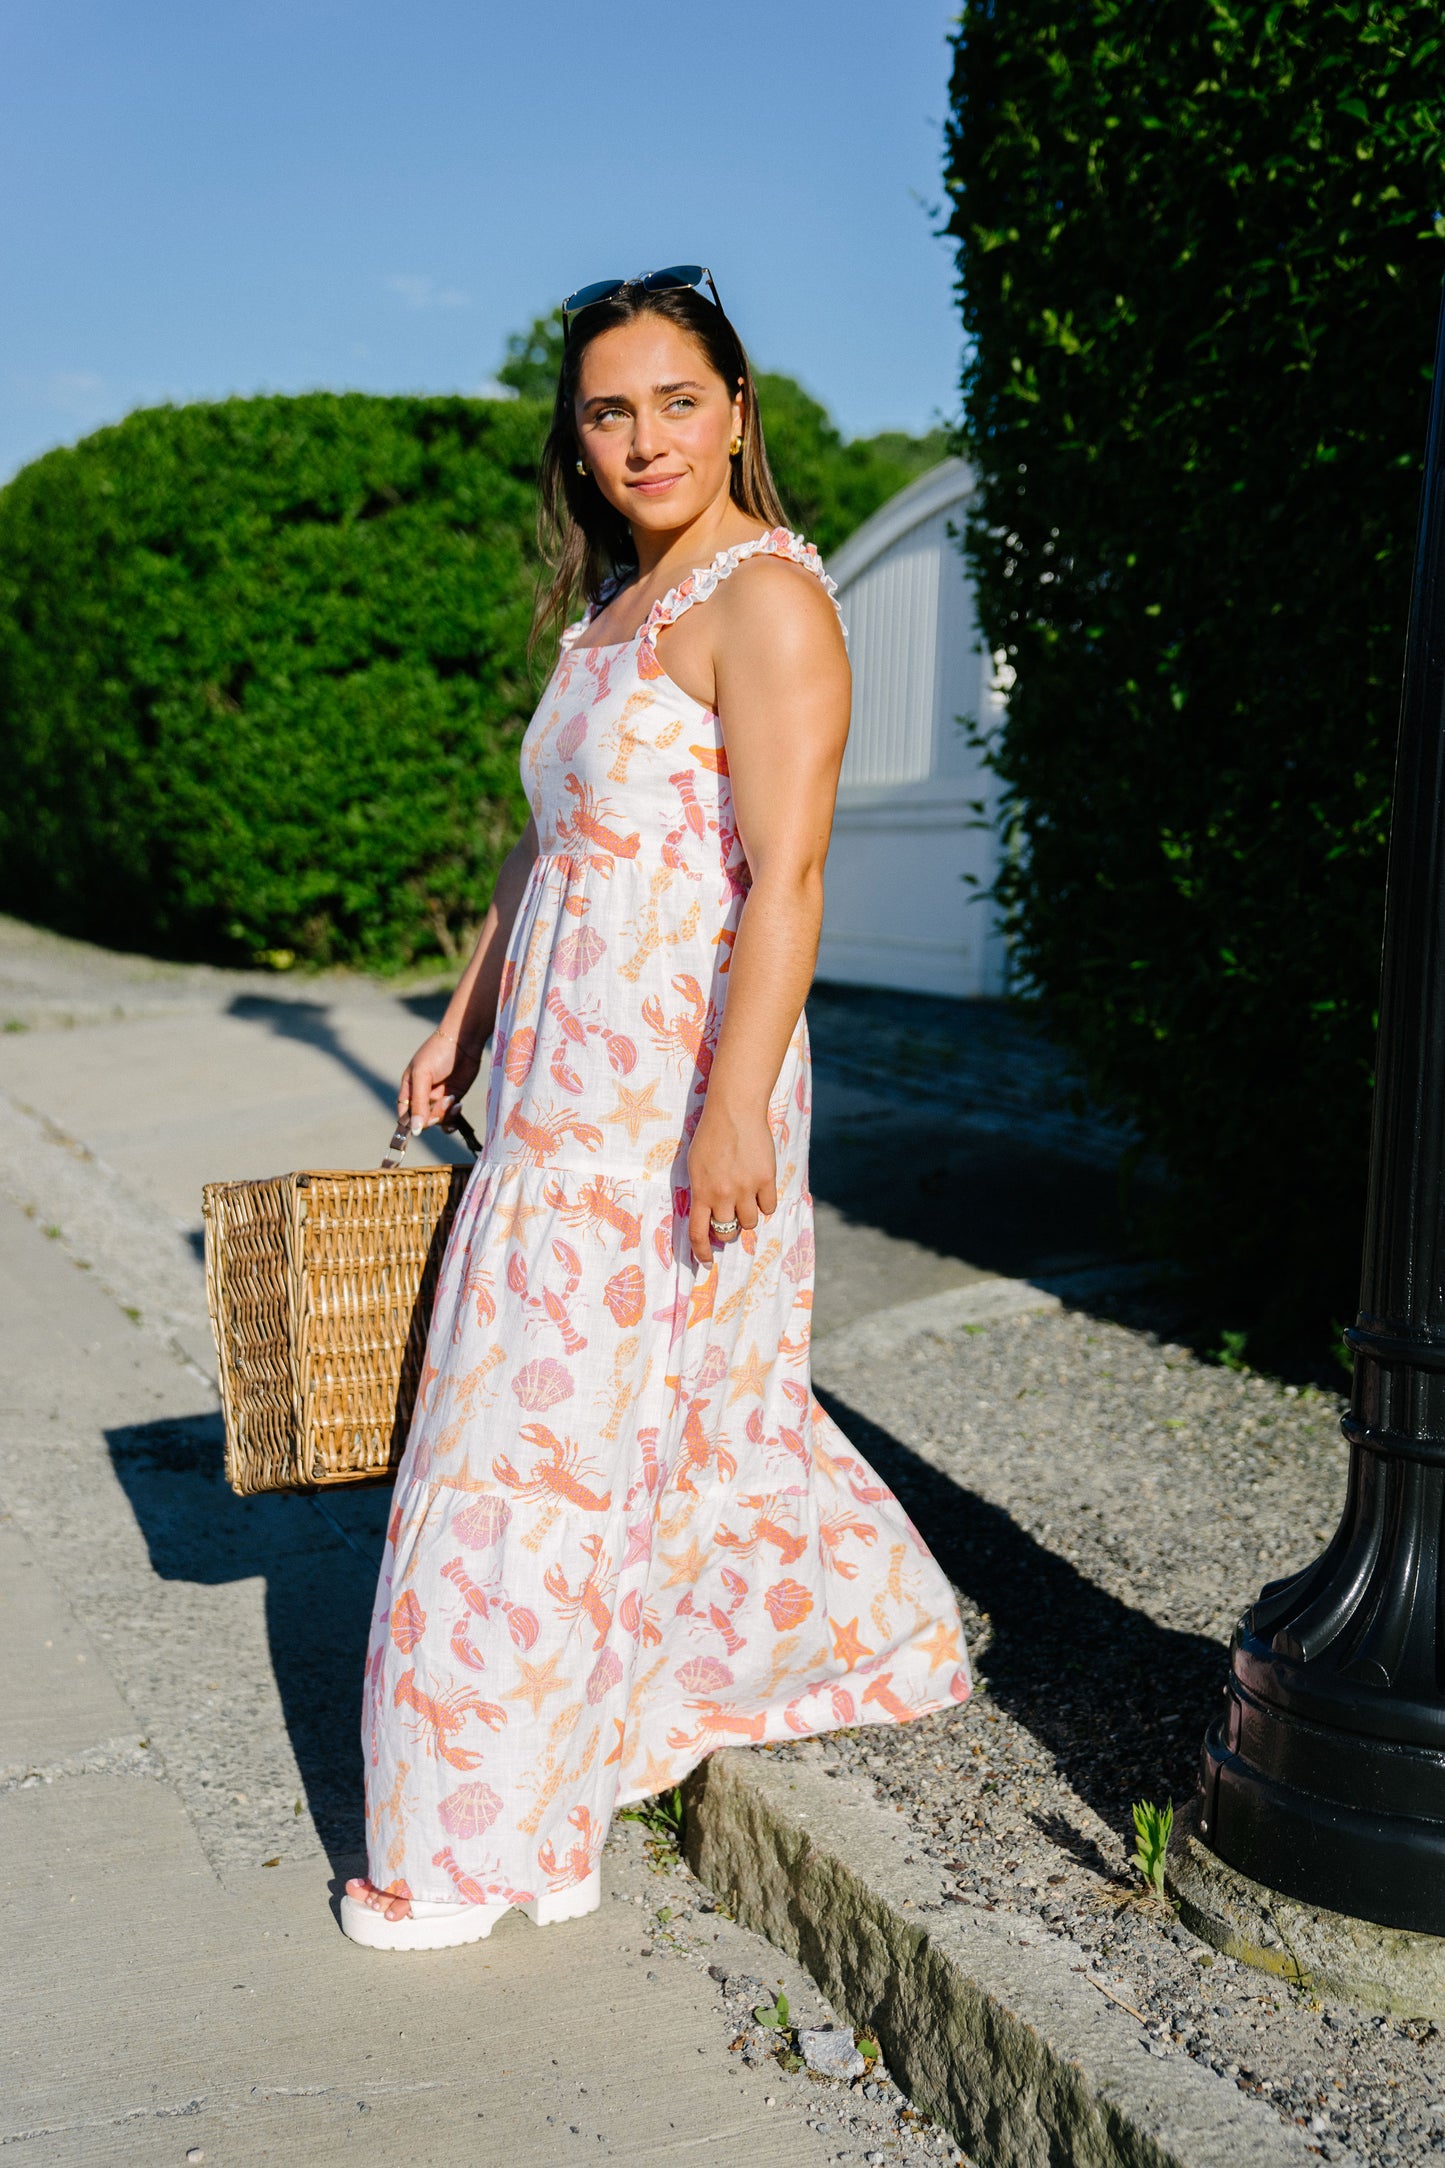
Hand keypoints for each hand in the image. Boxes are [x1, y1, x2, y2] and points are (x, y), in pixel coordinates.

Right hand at [398, 1029, 481, 1136]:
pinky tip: (458, 1107)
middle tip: (445, 1101)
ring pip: (437, 1120)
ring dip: (445, 1114)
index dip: (410, 1122)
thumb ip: (418, 1103)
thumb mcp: (422, 1075)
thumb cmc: (437, 1053)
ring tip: (453, 1099)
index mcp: (409, 1089)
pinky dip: (453, 1119)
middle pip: (422, 1119)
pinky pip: (450, 1118)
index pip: (404, 1114)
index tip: (418, 1127)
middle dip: (433, 1115)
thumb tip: (415, 1129)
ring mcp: (438, 1098)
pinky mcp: (454, 1098)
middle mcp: (422, 1096)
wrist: (464, 1040)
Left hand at [686, 1100, 776, 1267]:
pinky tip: (760, 1189)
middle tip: (730, 1218)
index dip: (702, 1252)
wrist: (734, 1111)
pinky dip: (765, 1203)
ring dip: (747, 1217)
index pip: (698, 1233)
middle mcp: (723, 1194)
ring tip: (746, 1199)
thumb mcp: (695, 1164)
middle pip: (727, 1232)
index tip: (706, 1262)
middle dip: (728, 1230)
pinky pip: (769, 1207)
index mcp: (701, 1191)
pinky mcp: (766, 1179)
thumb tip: (709, 1215)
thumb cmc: (711, 1135)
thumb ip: (702, 1190)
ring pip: (750, 1223)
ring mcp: (746, 1188)